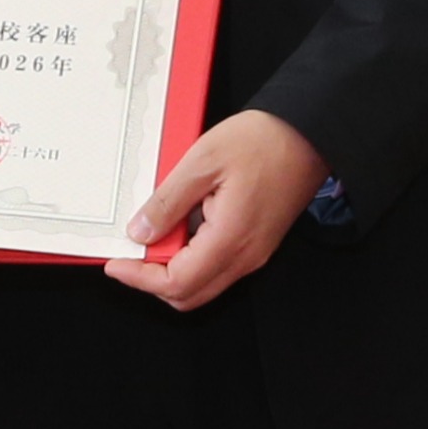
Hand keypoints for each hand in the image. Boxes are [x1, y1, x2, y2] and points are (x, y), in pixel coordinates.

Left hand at [107, 108, 323, 310]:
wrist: (310, 134)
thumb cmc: (264, 141)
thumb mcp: (203, 161)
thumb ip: (168, 202)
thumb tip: (140, 232)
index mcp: (230, 239)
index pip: (176, 283)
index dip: (140, 279)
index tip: (117, 263)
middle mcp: (245, 257)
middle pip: (189, 295)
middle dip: (153, 282)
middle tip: (129, 255)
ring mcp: (254, 253)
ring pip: (203, 284)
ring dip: (172, 270)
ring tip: (153, 236)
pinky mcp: (257, 243)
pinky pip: (218, 266)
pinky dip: (192, 258)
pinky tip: (180, 228)